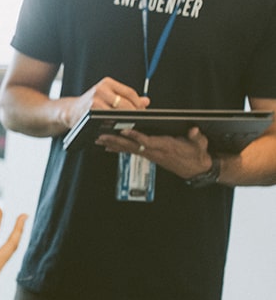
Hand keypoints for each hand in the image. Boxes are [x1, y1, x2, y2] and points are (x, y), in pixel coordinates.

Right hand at [66, 78, 149, 126]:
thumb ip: (127, 98)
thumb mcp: (108, 96)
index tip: (143, 112)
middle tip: (138, 121)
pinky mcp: (90, 111)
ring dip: (125, 120)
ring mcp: (95, 100)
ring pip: (117, 112)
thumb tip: (146, 101)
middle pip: (125, 103)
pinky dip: (114, 124)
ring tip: (130, 125)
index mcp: (107, 83)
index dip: (138, 104)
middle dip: (133, 113)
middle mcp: (101, 89)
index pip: (129, 92)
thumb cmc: (91, 105)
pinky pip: (107, 119)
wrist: (70, 111)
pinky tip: (117, 127)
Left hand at [95, 126, 214, 179]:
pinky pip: (131, 151)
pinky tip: (108, 147)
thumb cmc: (196, 154)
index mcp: (165, 147)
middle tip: (101, 136)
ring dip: (113, 144)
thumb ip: (196, 136)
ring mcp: (150, 155)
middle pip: (131, 146)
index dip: (135, 137)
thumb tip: (193, 131)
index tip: (124, 131)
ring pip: (128, 149)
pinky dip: (119, 148)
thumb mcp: (200, 144)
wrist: (195, 168)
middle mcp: (154, 152)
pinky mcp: (149, 156)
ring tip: (100, 139)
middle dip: (116, 141)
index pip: (147, 141)